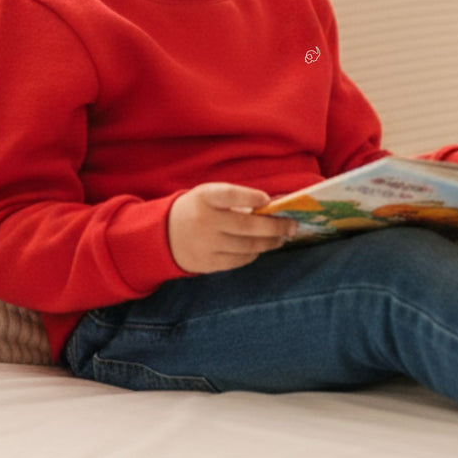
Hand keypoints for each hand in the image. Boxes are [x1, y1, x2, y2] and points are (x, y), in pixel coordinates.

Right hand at [168, 183, 296, 273]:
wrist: (164, 235)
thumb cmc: (197, 210)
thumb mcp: (208, 195)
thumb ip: (236, 198)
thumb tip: (273, 205)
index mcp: (204, 198)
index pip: (230, 195)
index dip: (250, 197)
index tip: (268, 199)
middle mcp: (205, 221)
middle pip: (247, 226)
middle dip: (275, 227)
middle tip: (293, 226)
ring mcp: (207, 245)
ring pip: (248, 246)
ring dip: (270, 242)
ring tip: (282, 237)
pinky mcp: (209, 263)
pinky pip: (239, 260)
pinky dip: (254, 253)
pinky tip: (262, 247)